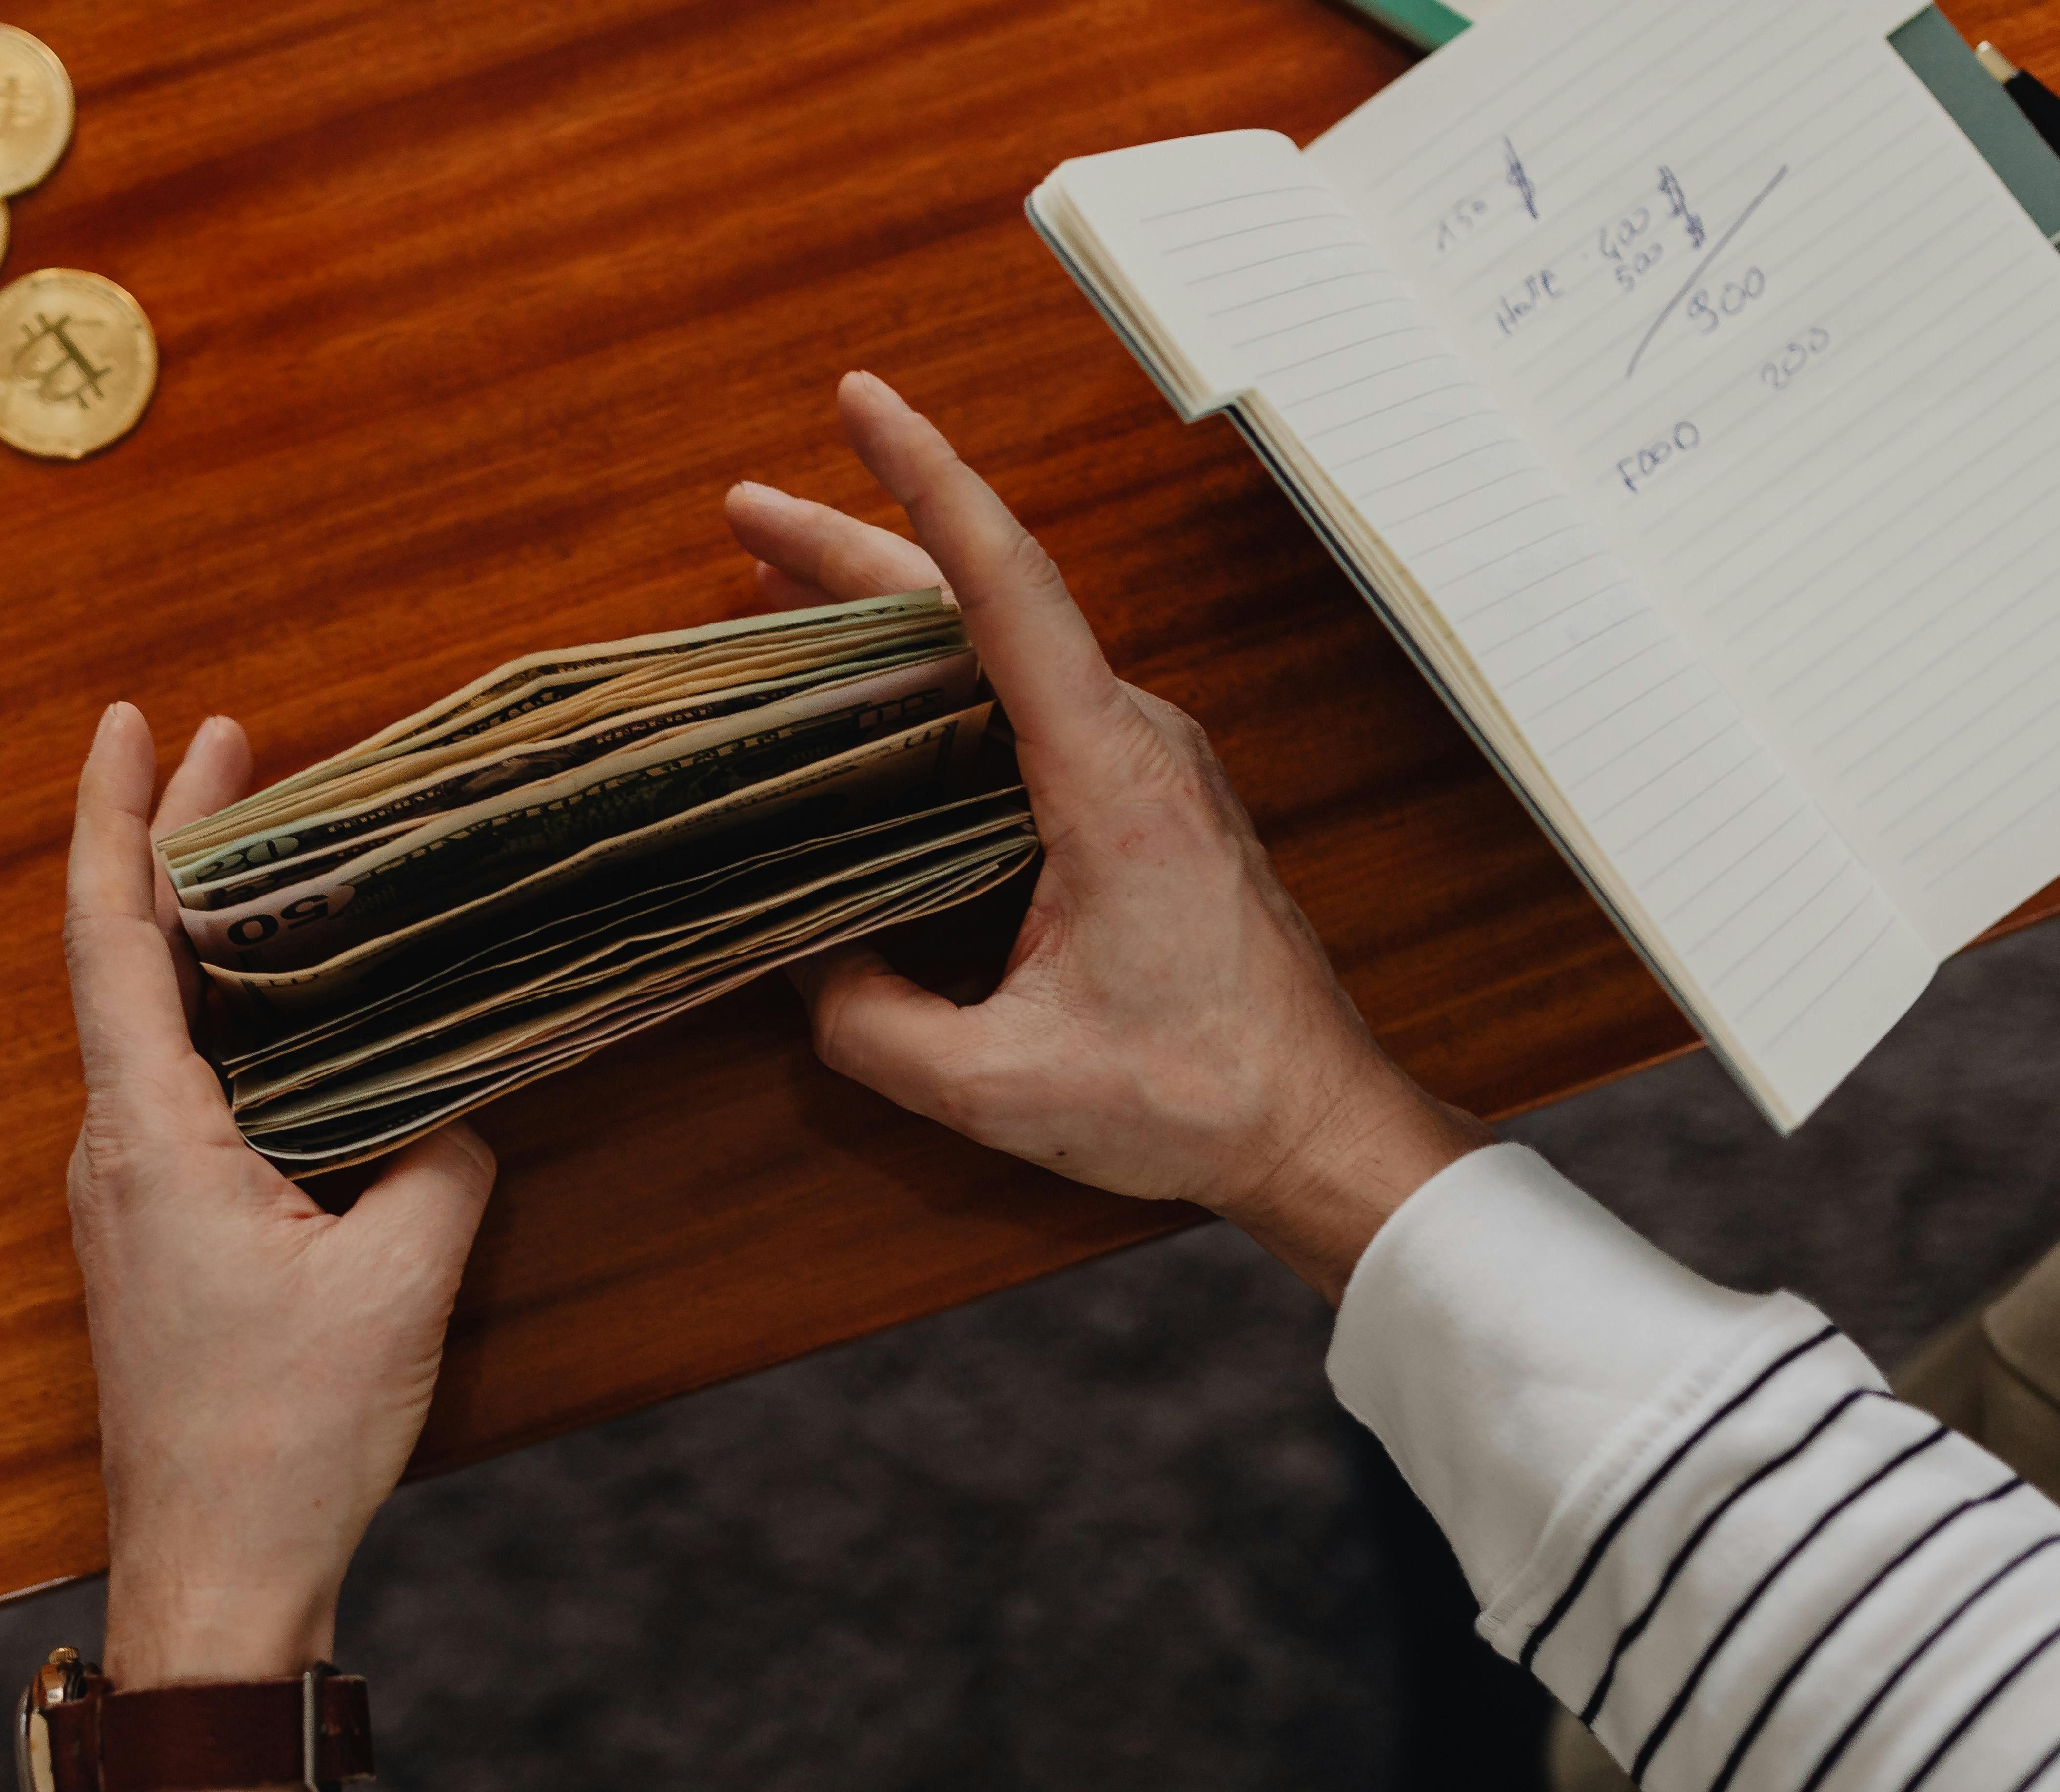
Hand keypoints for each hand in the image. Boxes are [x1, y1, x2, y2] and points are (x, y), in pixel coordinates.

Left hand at [63, 703, 496, 1791]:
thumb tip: (461, 1110)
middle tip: (234, 751)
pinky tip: (292, 1021)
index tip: (136, 724)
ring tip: (277, 862)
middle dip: (178, 849)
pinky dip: (228, 1028)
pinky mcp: (158, 1245)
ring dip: (209, 943)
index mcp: (151, 1140)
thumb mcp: (402, 1280)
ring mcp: (128, 1203)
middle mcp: (115, 1155)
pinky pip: (183, 1098)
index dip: (117, 819)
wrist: (215, 1580)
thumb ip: (443, 1164)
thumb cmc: (287, 1436)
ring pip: (155, 1033)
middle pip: (128, 965)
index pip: (112, 939)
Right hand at [725, 375, 1488, 1300]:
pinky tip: (868, 697)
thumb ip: (872, 1027)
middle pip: (983, 602)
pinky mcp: (1141, 795)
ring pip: (1002, 648)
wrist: (1315, 1123)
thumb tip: (803, 964)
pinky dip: (937, 677)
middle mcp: (1134, 741)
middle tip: (744, 511)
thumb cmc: (1188, 1097)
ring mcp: (1144, 761)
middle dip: (856, 546)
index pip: (1006, 591)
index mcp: (1107, 779)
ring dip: (890, 612)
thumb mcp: (997, 1087)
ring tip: (776, 588)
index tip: (861, 401)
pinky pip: (1025, 703)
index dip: (925, 484)